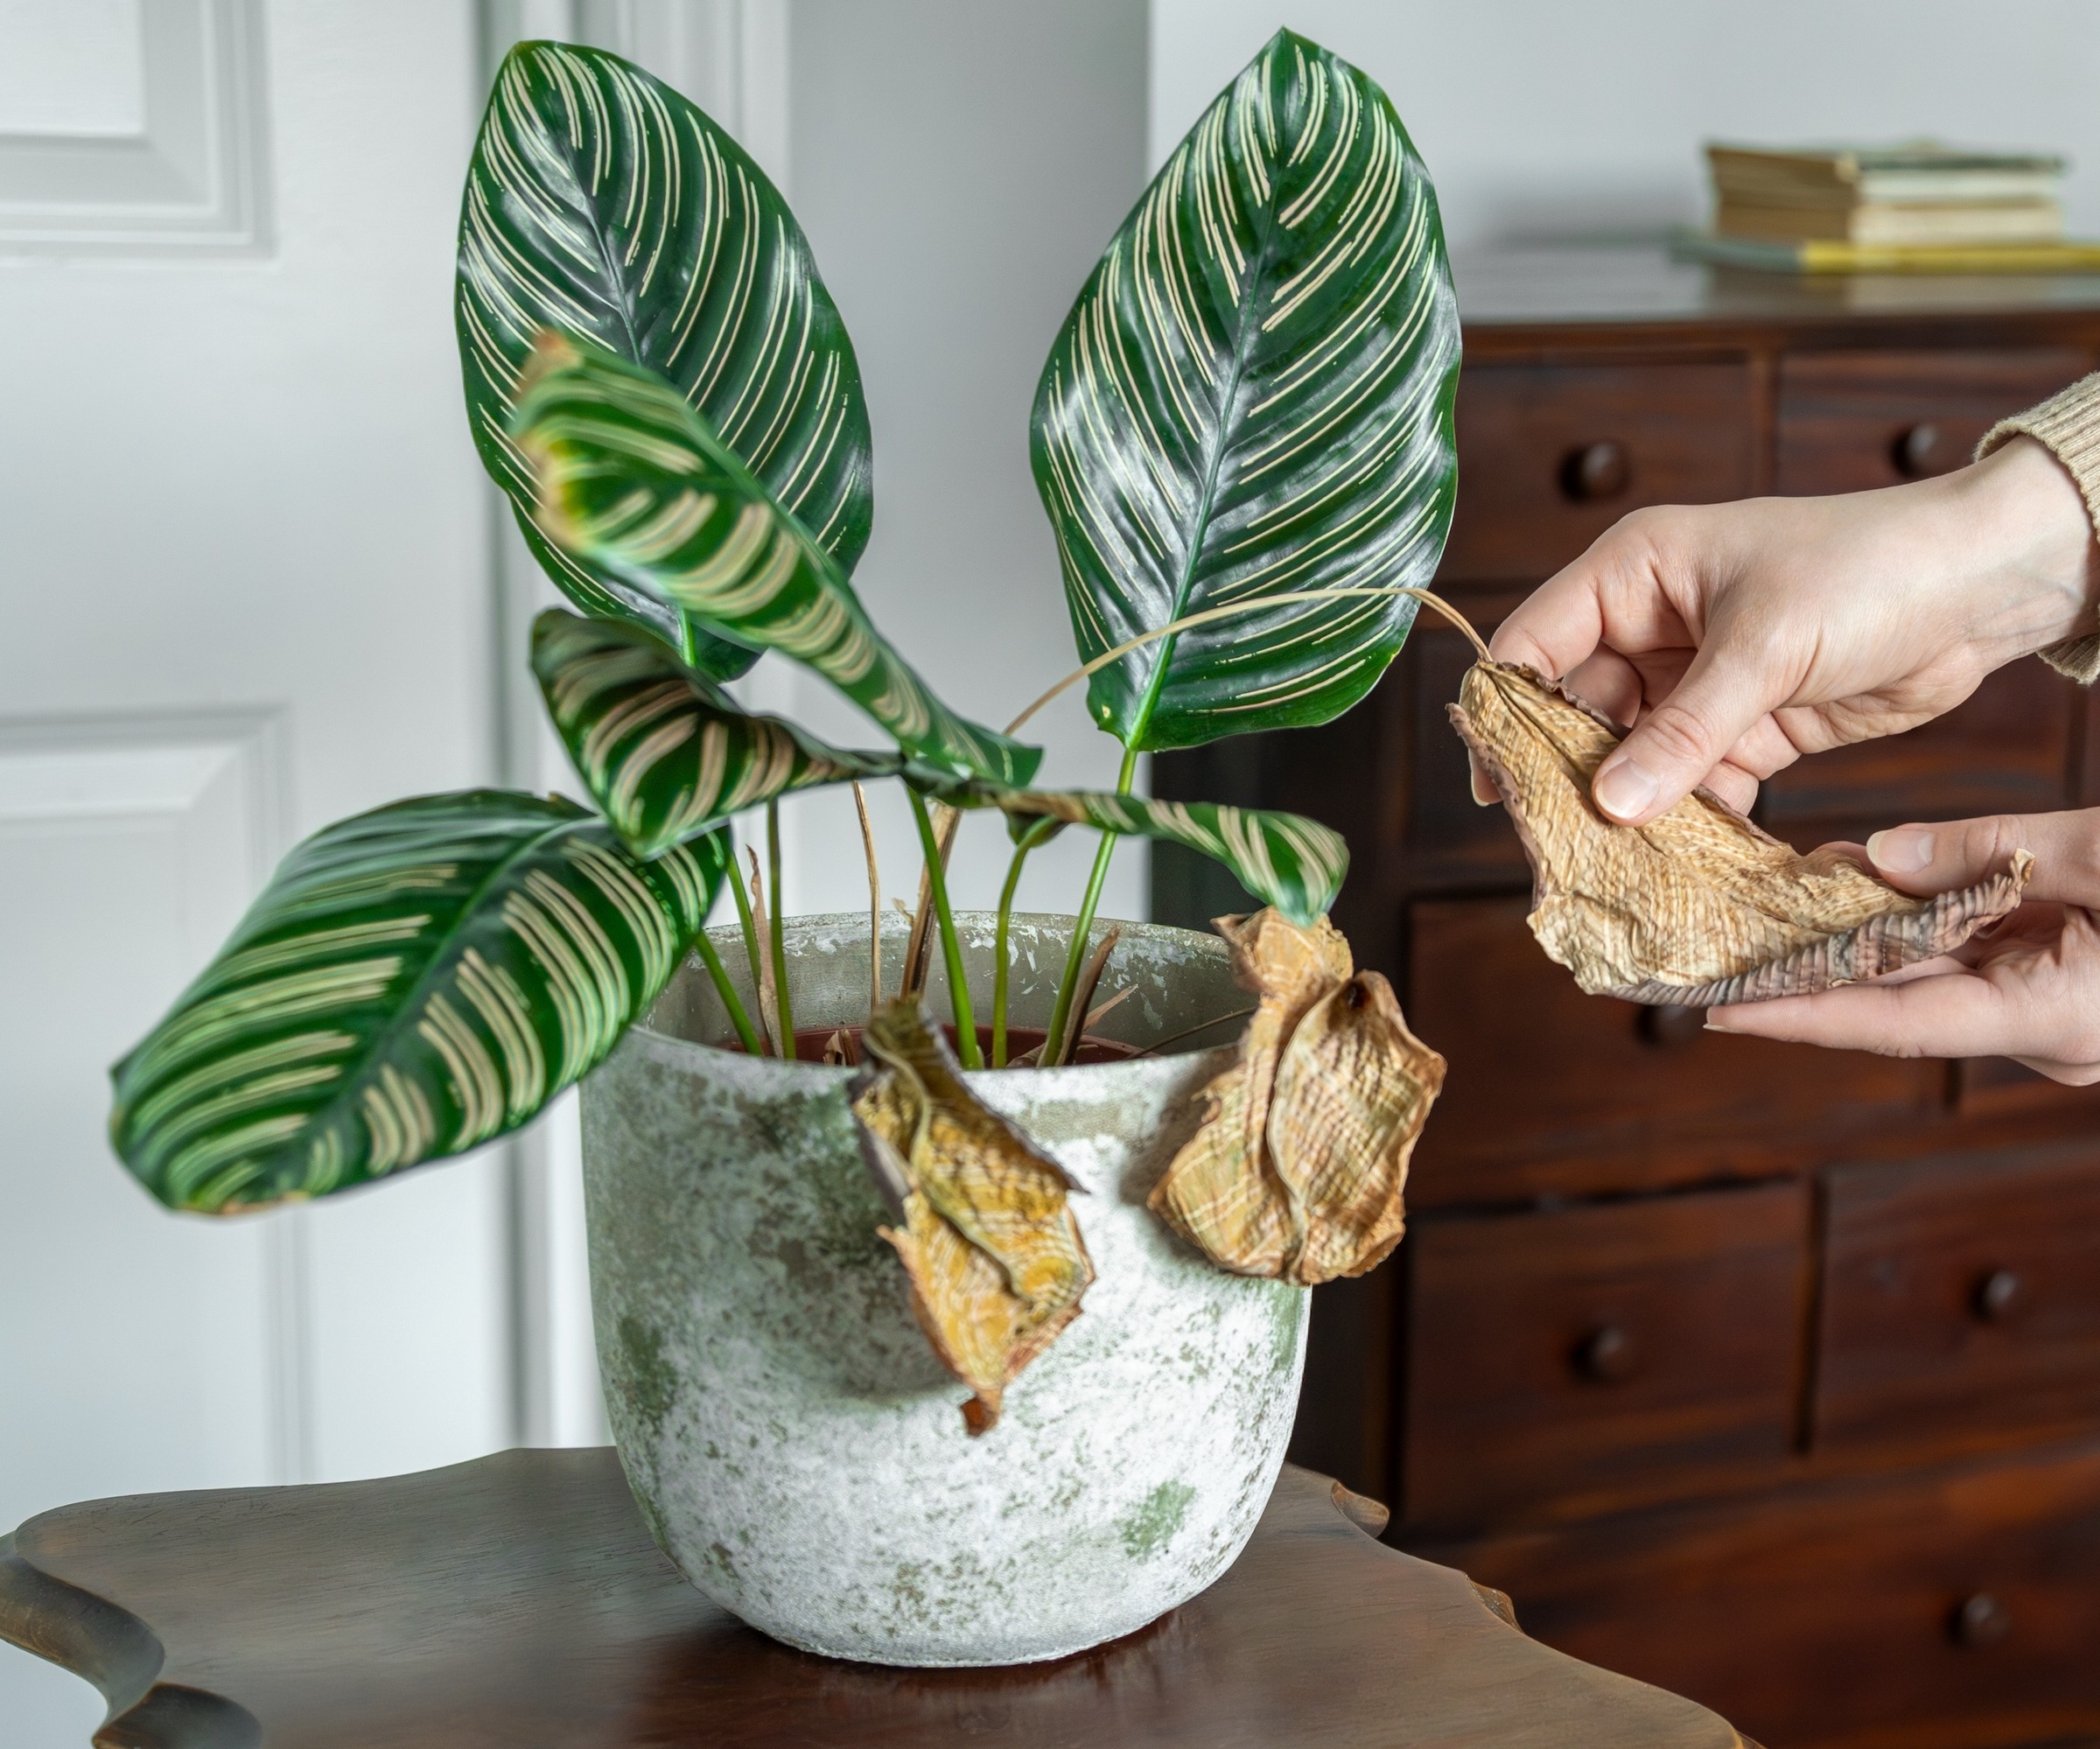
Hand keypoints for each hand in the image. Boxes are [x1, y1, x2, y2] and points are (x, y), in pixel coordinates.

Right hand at [1483, 436, 2098, 821]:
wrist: (1984, 587)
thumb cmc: (1869, 570)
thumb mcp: (1764, 647)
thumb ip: (1684, 730)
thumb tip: (1610, 805)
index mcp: (1635, 573)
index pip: (1536, 641)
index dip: (1506, 711)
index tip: (1494, 785)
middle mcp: (1652, 625)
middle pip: (1577, 710)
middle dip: (1568, 775)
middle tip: (1555, 843)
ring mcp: (1698, 680)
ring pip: (1634, 755)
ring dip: (1629, 808)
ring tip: (1613, 864)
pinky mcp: (1747, 727)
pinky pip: (1695, 782)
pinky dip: (1689, 820)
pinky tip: (1680, 862)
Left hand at [1708, 809, 2099, 1083]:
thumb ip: (1992, 851)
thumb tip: (1881, 856)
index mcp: (2053, 1016)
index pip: (1895, 1023)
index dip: (1801, 1015)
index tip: (1721, 1010)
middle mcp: (2040, 1029)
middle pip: (1895, 997)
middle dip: (1808, 964)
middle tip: (1722, 938)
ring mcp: (2045, 1008)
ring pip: (1924, 970)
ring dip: (1854, 930)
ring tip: (1773, 894)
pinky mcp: (2052, 979)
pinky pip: (1962, 950)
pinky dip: (1909, 915)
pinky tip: (1857, 876)